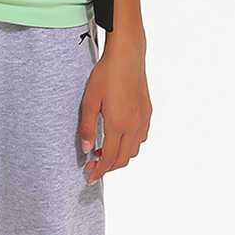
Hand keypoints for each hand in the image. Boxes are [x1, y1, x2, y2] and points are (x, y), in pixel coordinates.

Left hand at [80, 40, 151, 183]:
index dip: (99, 171)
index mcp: (118, 124)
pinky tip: (118, 137)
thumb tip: (86, 149)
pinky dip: (129, 145)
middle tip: (92, 165)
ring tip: (102, 150)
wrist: (127, 56)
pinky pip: (140, 138)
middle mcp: (134, 125)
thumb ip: (87, 127)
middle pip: (122, 159)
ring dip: (118, 156)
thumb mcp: (89, 101)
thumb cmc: (106, 75)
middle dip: (107, 167)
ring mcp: (143, 119)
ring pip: (133, 150)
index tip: (89, 178)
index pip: (109, 158)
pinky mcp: (147, 112)